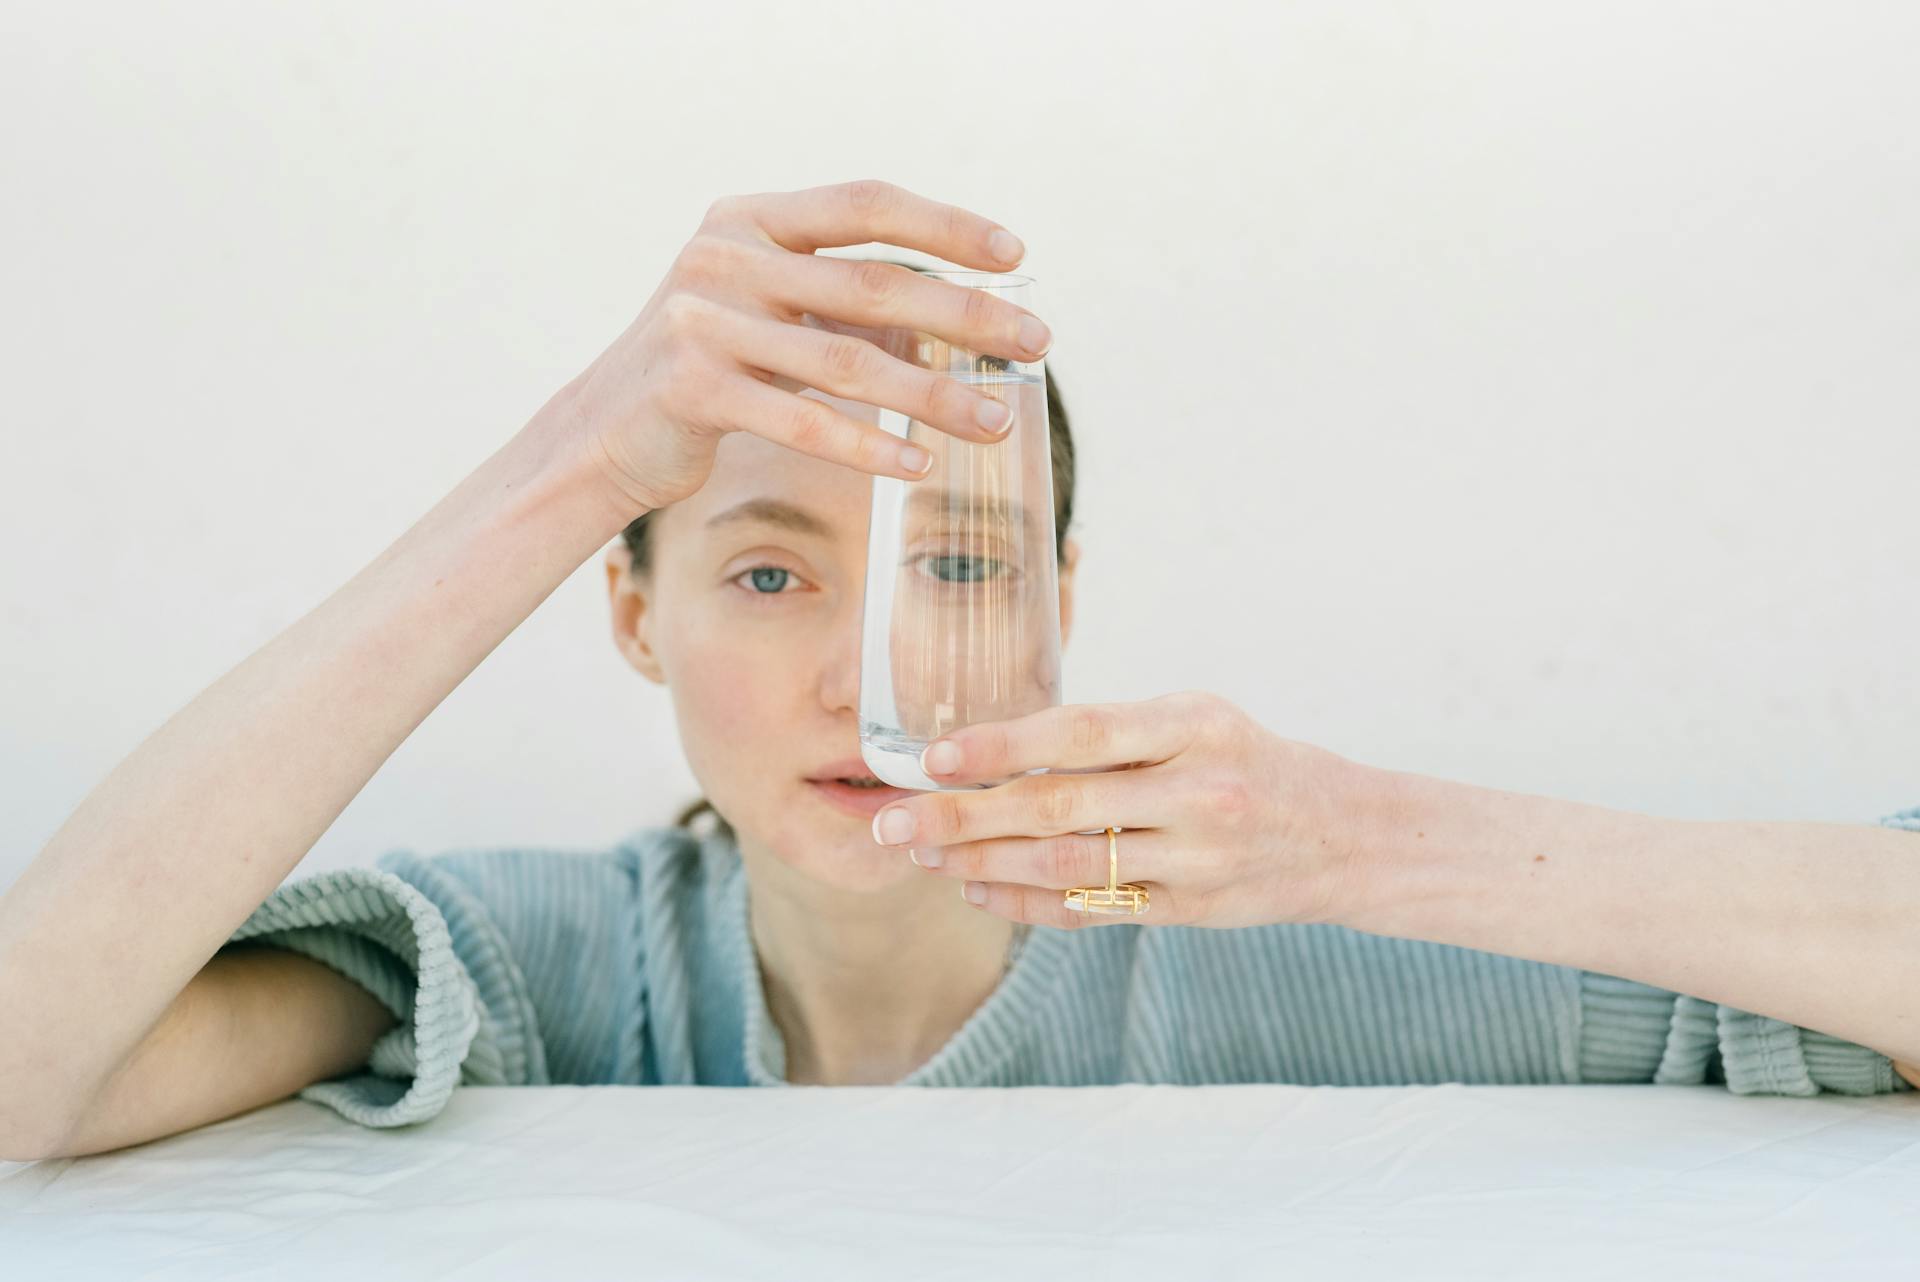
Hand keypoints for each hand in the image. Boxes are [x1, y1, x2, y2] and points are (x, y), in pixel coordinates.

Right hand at [554, 178, 1052, 516]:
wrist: (604, 432)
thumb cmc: (708, 372)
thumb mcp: (774, 320)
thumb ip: (845, 310)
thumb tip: (952, 334)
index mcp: (750, 219)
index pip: (864, 204)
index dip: (944, 225)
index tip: (1014, 254)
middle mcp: (725, 256)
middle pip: (875, 284)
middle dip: (968, 317)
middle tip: (1037, 344)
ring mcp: (704, 320)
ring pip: (849, 360)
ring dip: (936, 394)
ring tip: (996, 421)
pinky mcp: (693, 387)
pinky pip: (802, 420)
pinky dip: (868, 445)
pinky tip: (919, 465)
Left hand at [867, 691, 1376, 929]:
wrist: (1344, 837)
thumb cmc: (1251, 762)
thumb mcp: (1199, 719)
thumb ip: (1117, 733)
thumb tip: (1000, 745)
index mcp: (1194, 726)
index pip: (1082, 731)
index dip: (1002, 745)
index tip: (936, 757)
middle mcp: (1197, 792)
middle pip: (1059, 806)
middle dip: (964, 816)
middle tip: (895, 820)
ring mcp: (1195, 858)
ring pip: (1067, 866)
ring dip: (983, 861)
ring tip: (923, 854)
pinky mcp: (1189, 910)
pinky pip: (1092, 910)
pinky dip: (1027, 903)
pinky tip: (977, 889)